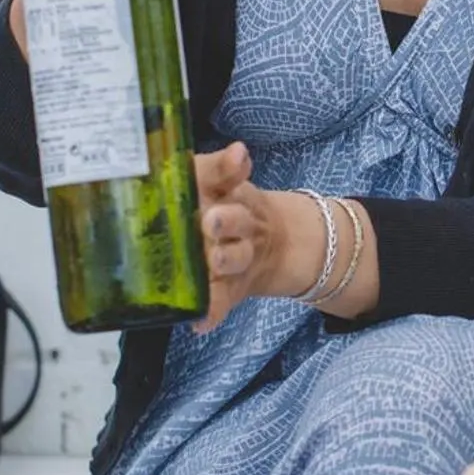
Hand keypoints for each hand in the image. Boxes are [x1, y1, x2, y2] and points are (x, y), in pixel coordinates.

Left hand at [195, 143, 313, 331]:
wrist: (273, 244)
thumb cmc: (229, 207)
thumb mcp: (222, 183)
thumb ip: (220, 168)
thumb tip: (238, 151)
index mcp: (233, 193)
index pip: (230, 174)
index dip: (233, 167)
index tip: (238, 159)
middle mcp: (240, 225)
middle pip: (237, 219)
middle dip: (227, 220)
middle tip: (210, 220)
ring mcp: (238, 258)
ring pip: (235, 259)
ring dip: (226, 259)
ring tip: (214, 262)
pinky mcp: (232, 289)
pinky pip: (223, 302)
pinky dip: (213, 313)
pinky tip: (200, 322)